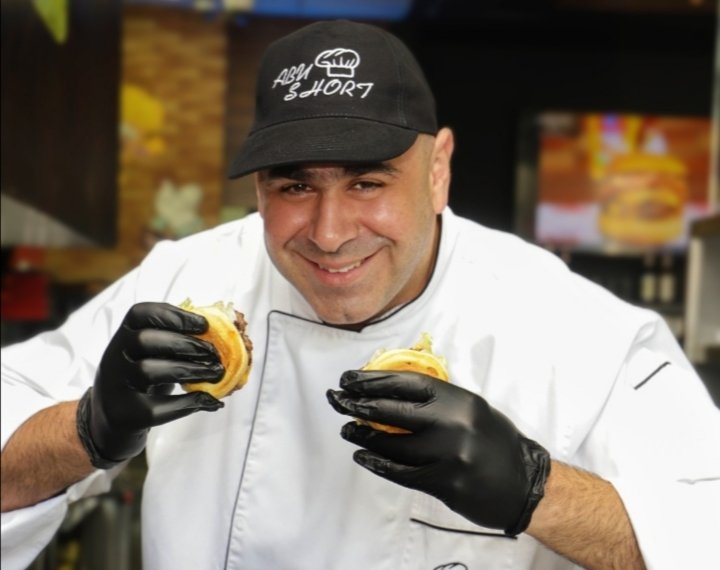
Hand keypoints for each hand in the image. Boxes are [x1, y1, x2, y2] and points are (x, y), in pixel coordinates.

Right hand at [76, 302, 224, 467]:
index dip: (173, 315)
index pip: (140, 314)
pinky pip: (156, 407)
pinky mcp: (125, 414)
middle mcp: (114, 357)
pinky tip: (208, 400)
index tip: (204, 324)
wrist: (109, 419)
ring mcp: (115, 386)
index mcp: (123, 335)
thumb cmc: (140, 379)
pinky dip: (187, 403)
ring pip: (147, 371)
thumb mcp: (149, 354)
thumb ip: (174, 341)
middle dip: (185, 344)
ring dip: (189, 370)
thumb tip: (219, 336)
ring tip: (215, 373)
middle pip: (144, 340)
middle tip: (214, 353)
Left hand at [326, 370, 550, 534]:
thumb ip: (436, 400)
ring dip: (363, 435)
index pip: (407, 383)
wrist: (524, 484)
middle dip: (359, 403)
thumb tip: (389, 389)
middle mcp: (454, 425)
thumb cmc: (493, 441)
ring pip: (393, 443)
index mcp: (460, 400)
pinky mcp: (444, 484)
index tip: (349, 378)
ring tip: (347, 429)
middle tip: (336, 399)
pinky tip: (362, 455)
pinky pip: (401, 472)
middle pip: (394, 410)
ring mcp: (449, 456)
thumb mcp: (470, 409)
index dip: (373, 379)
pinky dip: (377, 462)